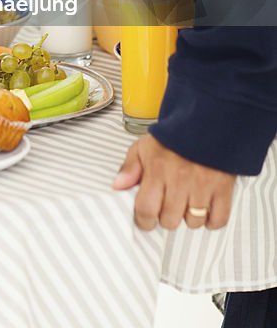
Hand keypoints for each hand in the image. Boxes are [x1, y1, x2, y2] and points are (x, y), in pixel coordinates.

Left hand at [112, 133, 235, 230]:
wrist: (207, 119)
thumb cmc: (175, 134)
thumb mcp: (144, 145)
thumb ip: (129, 167)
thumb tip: (118, 187)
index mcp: (157, 169)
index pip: (146, 210)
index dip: (144, 220)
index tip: (146, 218)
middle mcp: (180, 180)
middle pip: (169, 221)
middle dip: (166, 216)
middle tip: (167, 204)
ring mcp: (203, 186)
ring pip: (193, 222)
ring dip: (188, 216)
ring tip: (186, 202)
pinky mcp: (224, 188)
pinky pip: (218, 220)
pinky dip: (211, 220)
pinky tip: (204, 208)